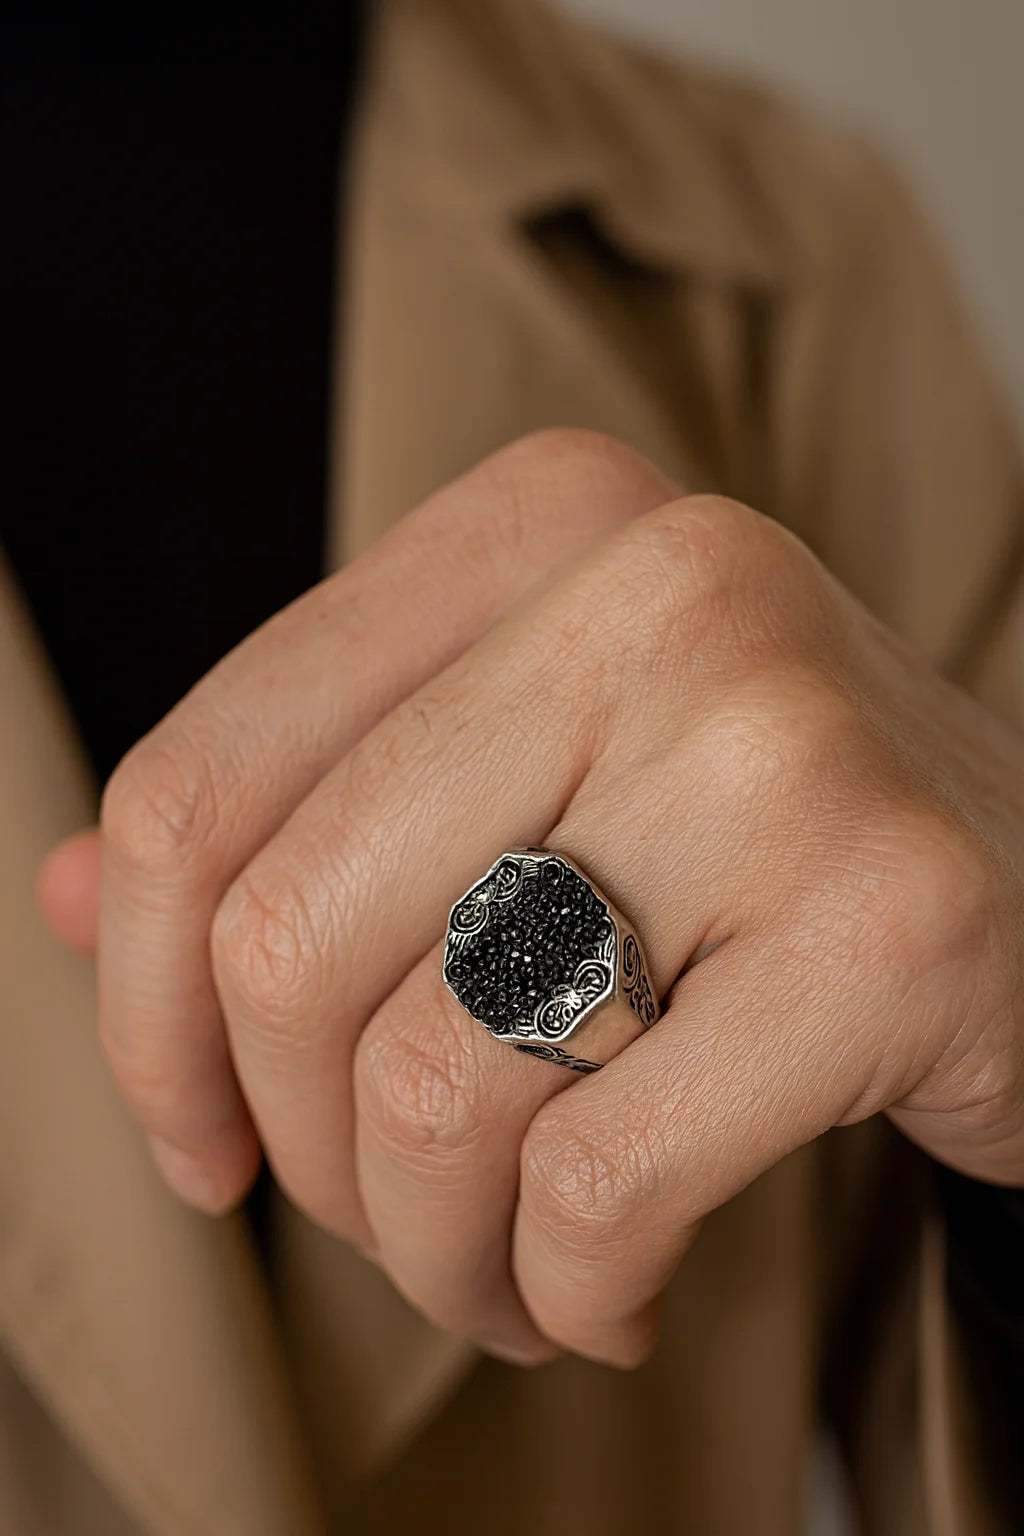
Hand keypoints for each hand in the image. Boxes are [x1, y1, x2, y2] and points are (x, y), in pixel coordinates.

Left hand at [40, 430, 1023, 1366]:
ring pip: (435, 1084)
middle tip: (389, 1222)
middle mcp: (659, 591)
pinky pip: (601, 1179)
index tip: (198, 1137)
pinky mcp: (893, 920)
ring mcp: (784, 747)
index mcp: (537, 525)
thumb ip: (300, 819)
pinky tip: (614, 1285)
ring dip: (435, 1249)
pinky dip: (571, 1284)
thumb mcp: (518, 777)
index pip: (206, 783)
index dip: (143, 1002)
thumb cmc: (746, 845)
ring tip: (500, 1271)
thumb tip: (57, 900)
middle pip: (292, 942)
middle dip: (308, 1155)